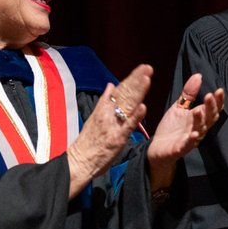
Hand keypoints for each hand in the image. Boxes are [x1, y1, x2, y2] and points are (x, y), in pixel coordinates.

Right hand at [66, 65, 151, 198]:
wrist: (79, 161)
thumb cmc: (88, 142)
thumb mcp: (94, 117)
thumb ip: (104, 102)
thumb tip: (110, 86)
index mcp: (103, 109)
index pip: (120, 90)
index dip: (131, 79)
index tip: (142, 69)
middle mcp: (108, 113)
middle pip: (125, 93)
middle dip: (137, 80)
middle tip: (148, 67)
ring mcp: (113, 124)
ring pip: (127, 105)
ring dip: (138, 91)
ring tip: (147, 78)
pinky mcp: (117, 137)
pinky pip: (127, 125)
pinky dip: (135, 116)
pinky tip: (143, 107)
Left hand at [147, 74, 224, 187]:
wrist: (157, 149)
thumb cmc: (171, 128)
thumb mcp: (179, 107)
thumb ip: (189, 94)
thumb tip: (198, 75)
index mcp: (199, 118)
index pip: (212, 109)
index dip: (217, 101)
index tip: (220, 90)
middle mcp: (198, 129)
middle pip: (209, 119)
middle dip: (211, 108)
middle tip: (209, 96)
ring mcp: (190, 140)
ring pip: (200, 130)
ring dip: (200, 121)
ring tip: (199, 111)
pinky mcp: (179, 149)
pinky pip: (187, 145)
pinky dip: (191, 140)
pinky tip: (194, 134)